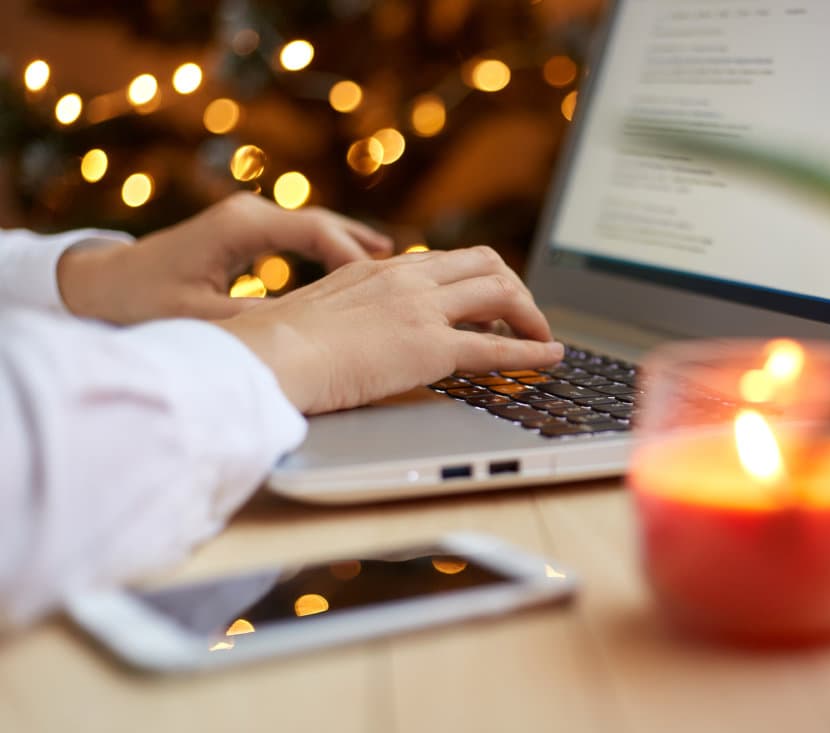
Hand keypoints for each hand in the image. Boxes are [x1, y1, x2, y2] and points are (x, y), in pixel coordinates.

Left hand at [56, 192, 392, 323]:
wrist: (97, 284)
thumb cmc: (141, 303)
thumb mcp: (202, 319)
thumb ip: (257, 321)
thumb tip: (310, 331)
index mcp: (241, 227)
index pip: (314, 231)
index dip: (352, 256)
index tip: (382, 283)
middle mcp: (248, 214)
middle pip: (323, 222)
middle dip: (364, 245)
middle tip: (408, 268)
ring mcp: (246, 219)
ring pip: (314, 226)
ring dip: (351, 244)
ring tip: (394, 263)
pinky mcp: (243, 232)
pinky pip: (300, 236)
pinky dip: (329, 250)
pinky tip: (354, 267)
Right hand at [217, 246, 564, 414]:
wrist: (263, 356)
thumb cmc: (273, 346)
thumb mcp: (315, 312)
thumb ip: (343, 313)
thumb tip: (346, 335)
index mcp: (378, 269)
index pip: (445, 261)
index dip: (477, 280)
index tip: (488, 303)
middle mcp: (406, 279)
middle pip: (485, 264)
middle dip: (514, 288)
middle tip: (524, 317)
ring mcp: (420, 310)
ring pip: (500, 293)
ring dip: (529, 314)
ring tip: (542, 337)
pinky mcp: (429, 348)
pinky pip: (497, 348)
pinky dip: (532, 351)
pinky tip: (550, 358)